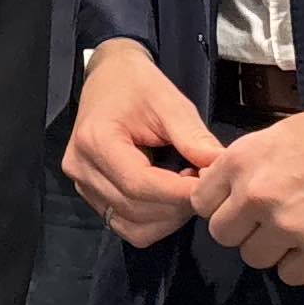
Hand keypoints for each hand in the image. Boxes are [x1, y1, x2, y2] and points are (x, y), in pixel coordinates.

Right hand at [64, 39, 221, 246]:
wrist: (109, 78)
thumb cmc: (138, 85)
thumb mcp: (170, 103)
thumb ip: (193, 137)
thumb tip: (221, 167)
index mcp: (96, 140)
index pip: (139, 183)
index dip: (178, 192)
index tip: (210, 187)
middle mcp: (82, 168)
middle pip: (136, 208)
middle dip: (177, 205)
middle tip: (202, 184)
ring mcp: (82, 185)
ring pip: (132, 225)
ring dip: (167, 217)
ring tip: (183, 187)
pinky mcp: (90, 196)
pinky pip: (125, 226)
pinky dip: (153, 221)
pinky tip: (167, 196)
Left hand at [193, 100, 303, 286]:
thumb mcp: (276, 135)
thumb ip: (243, 166)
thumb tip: (219, 189)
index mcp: (241, 161)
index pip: (201, 202)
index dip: (220, 205)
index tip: (240, 205)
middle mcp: (256, 196)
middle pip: (223, 235)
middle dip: (244, 229)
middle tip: (270, 219)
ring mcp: (287, 226)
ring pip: (255, 258)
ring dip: (273, 249)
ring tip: (299, 229)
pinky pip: (290, 276)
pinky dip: (301, 265)